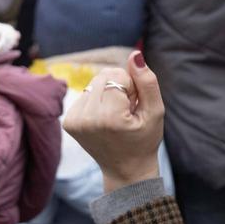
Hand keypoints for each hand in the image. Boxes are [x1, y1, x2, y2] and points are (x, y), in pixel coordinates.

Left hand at [63, 52, 162, 192]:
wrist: (126, 169)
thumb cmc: (145, 139)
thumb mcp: (156, 111)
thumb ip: (147, 81)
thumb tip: (134, 54)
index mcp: (108, 118)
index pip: (117, 75)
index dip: (132, 87)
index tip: (134, 108)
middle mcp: (86, 119)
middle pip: (103, 75)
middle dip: (119, 87)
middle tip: (126, 111)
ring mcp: (74, 121)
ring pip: (94, 82)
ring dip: (108, 93)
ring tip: (117, 116)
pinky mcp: (68, 121)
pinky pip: (86, 93)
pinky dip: (98, 101)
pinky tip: (105, 118)